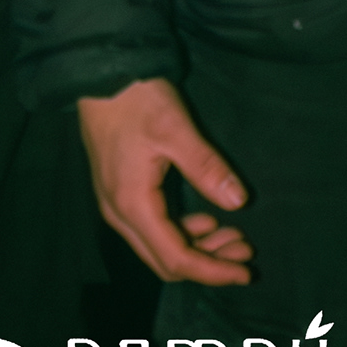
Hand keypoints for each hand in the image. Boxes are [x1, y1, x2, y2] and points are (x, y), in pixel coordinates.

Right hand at [77, 77, 253, 286]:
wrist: (100, 73)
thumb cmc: (136, 99)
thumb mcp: (175, 128)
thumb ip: (206, 167)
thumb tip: (238, 201)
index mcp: (133, 205)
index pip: (176, 259)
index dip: (213, 271)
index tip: (246, 272)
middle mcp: (120, 214)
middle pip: (165, 261)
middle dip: (208, 263)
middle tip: (245, 251)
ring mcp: (117, 205)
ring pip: (159, 247)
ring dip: (197, 248)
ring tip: (233, 235)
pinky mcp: (120, 193)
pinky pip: (152, 230)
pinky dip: (182, 232)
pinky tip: (205, 219)